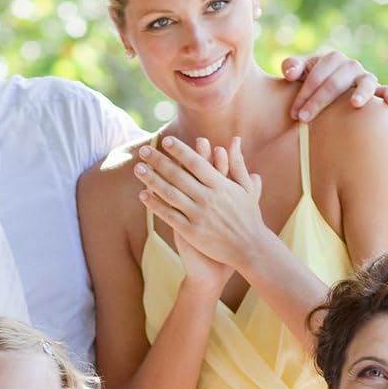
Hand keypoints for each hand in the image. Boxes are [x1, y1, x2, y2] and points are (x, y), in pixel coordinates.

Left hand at [138, 134, 263, 274]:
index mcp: (222, 185)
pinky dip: (155, 205)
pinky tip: (143, 195)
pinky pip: (170, 216)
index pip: (196, 163)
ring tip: (137, 168)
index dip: (180, 151)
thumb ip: (238, 163)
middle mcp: (209, 199)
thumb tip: (235, 139)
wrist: (250, 249)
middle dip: (159, 161)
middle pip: (179, 175)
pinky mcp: (192, 232)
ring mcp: (199, 216)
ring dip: (152, 180)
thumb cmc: (248, 216)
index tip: (165, 140)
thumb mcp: (247, 188)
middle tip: (144, 150)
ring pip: (171, 194)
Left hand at [280, 51, 387, 120]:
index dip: (304, 93)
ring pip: (366, 82)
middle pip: (336, 81)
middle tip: (304, 119)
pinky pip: (386, 91)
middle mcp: (351, 66)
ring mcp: (365, 78)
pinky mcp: (377, 91)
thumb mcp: (299, 72)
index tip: (294, 113)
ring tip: (355, 104)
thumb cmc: (311, 83)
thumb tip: (290, 74)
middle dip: (319, 100)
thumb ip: (292, 66)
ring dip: (361, 92)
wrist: (328, 91)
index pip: (318, 74)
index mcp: (332, 59)